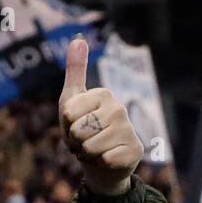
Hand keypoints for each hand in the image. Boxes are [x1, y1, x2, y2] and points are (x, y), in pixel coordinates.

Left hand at [58, 37, 140, 194]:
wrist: (100, 162)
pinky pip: (105, 159)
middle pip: (79, 131)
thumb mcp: (71, 99)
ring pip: (91, 146)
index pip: (70, 113)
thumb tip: (78, 38)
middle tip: (84, 141)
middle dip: (75, 142)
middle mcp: (119, 108)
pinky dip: (100, 163)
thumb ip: (75, 70)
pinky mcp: (134, 150)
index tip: (75, 126)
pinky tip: (106, 160)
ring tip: (94, 150)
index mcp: (104, 94)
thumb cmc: (83, 129)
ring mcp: (129, 129)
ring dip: (86, 154)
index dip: (67, 126)